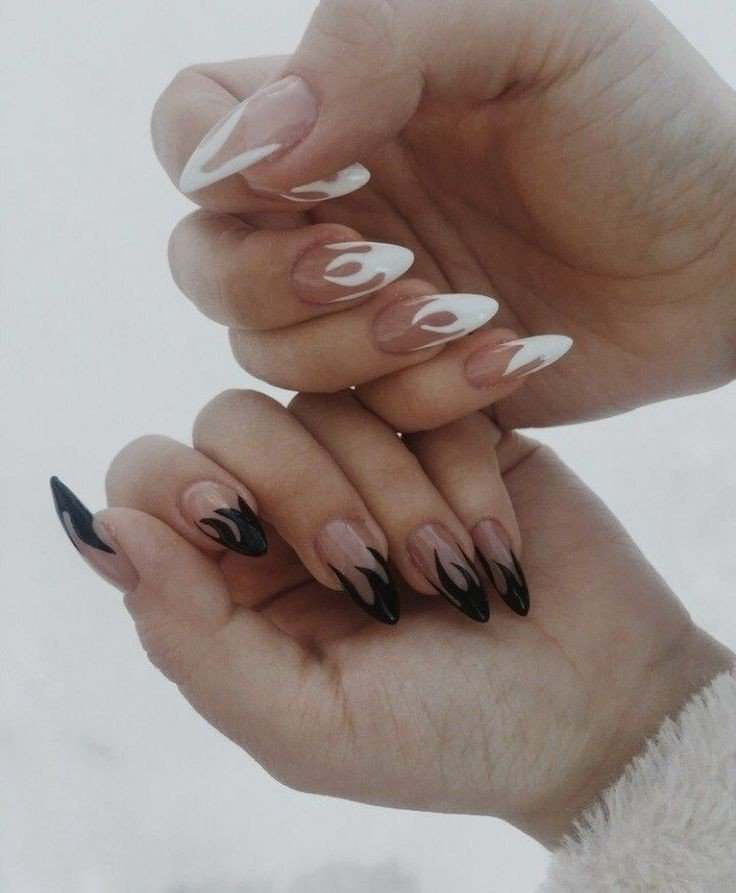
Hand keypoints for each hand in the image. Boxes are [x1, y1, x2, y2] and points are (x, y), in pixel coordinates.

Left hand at [50, 391, 732, 843]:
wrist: (592, 709)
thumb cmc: (445, 734)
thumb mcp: (304, 724)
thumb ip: (190, 638)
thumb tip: (106, 531)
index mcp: (232, 582)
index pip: (151, 478)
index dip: (183, 488)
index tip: (243, 535)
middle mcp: (287, 508)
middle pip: (236, 420)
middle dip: (308, 495)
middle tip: (377, 578)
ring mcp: (367, 460)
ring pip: (331, 401)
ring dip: (398, 494)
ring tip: (456, 577)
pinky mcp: (442, 429)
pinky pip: (421, 393)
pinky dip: (460, 473)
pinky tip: (500, 544)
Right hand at [152, 0, 735, 430]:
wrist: (721, 254)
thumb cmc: (642, 124)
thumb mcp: (528, 25)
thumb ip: (375, 41)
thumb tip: (252, 148)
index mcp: (342, 109)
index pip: (190, 128)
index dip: (219, 163)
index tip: (336, 174)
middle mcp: (334, 211)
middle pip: (206, 266)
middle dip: (278, 285)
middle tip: (383, 266)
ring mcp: (364, 307)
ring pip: (269, 357)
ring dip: (354, 348)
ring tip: (463, 313)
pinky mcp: (409, 384)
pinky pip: (364, 416)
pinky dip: (430, 396)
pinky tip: (514, 353)